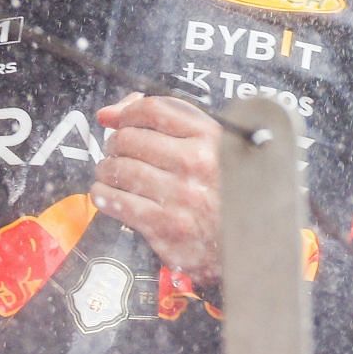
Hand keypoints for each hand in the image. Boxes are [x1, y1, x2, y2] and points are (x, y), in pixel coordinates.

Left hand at [92, 94, 223, 282]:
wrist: (248, 243)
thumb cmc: (226, 192)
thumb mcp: (214, 148)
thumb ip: (169, 121)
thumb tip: (109, 114)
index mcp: (211, 138)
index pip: (153, 110)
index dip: (127, 112)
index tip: (120, 120)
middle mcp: (196, 163)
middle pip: (129, 138)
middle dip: (115, 143)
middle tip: (117, 151)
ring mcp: (180, 196)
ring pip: (118, 169)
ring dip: (106, 170)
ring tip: (112, 174)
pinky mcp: (165, 226)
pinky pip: (116, 202)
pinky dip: (104, 196)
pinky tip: (109, 195)